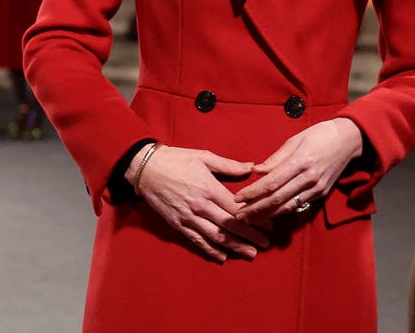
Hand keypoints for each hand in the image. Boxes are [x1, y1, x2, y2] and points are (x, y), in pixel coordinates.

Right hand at [131, 144, 268, 263]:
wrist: (145, 169)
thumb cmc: (177, 160)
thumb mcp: (205, 157)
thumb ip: (230, 166)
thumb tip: (252, 167)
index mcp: (210, 188)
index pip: (237, 209)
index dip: (255, 220)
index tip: (269, 226)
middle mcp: (200, 206)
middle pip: (229, 226)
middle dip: (249, 237)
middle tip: (265, 245)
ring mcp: (188, 217)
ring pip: (215, 237)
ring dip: (234, 247)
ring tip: (250, 254)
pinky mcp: (177, 225)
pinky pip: (196, 240)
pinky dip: (209, 250)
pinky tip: (222, 257)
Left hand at [233, 118, 363, 218]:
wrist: (349, 140)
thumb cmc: (320, 135)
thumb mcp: (296, 139)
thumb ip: (276, 158)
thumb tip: (256, 171)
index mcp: (300, 161)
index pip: (271, 182)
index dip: (253, 193)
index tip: (237, 198)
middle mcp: (309, 177)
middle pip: (277, 198)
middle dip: (255, 209)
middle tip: (238, 215)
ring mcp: (316, 188)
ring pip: (287, 207)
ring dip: (266, 215)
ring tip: (249, 219)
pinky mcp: (321, 193)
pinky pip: (298, 205)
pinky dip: (282, 212)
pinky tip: (270, 215)